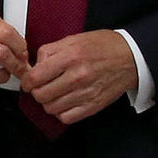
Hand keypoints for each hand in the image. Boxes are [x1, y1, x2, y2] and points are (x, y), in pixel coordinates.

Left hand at [19, 28, 137, 126]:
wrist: (130, 57)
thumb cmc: (103, 47)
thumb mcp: (73, 39)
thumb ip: (50, 51)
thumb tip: (34, 66)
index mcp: (70, 57)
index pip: (35, 77)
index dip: (27, 81)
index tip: (28, 81)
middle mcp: (77, 77)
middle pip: (41, 95)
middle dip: (37, 91)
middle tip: (42, 86)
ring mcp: (86, 94)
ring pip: (51, 108)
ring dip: (49, 102)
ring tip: (55, 93)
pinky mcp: (93, 106)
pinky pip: (66, 117)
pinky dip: (61, 112)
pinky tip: (65, 102)